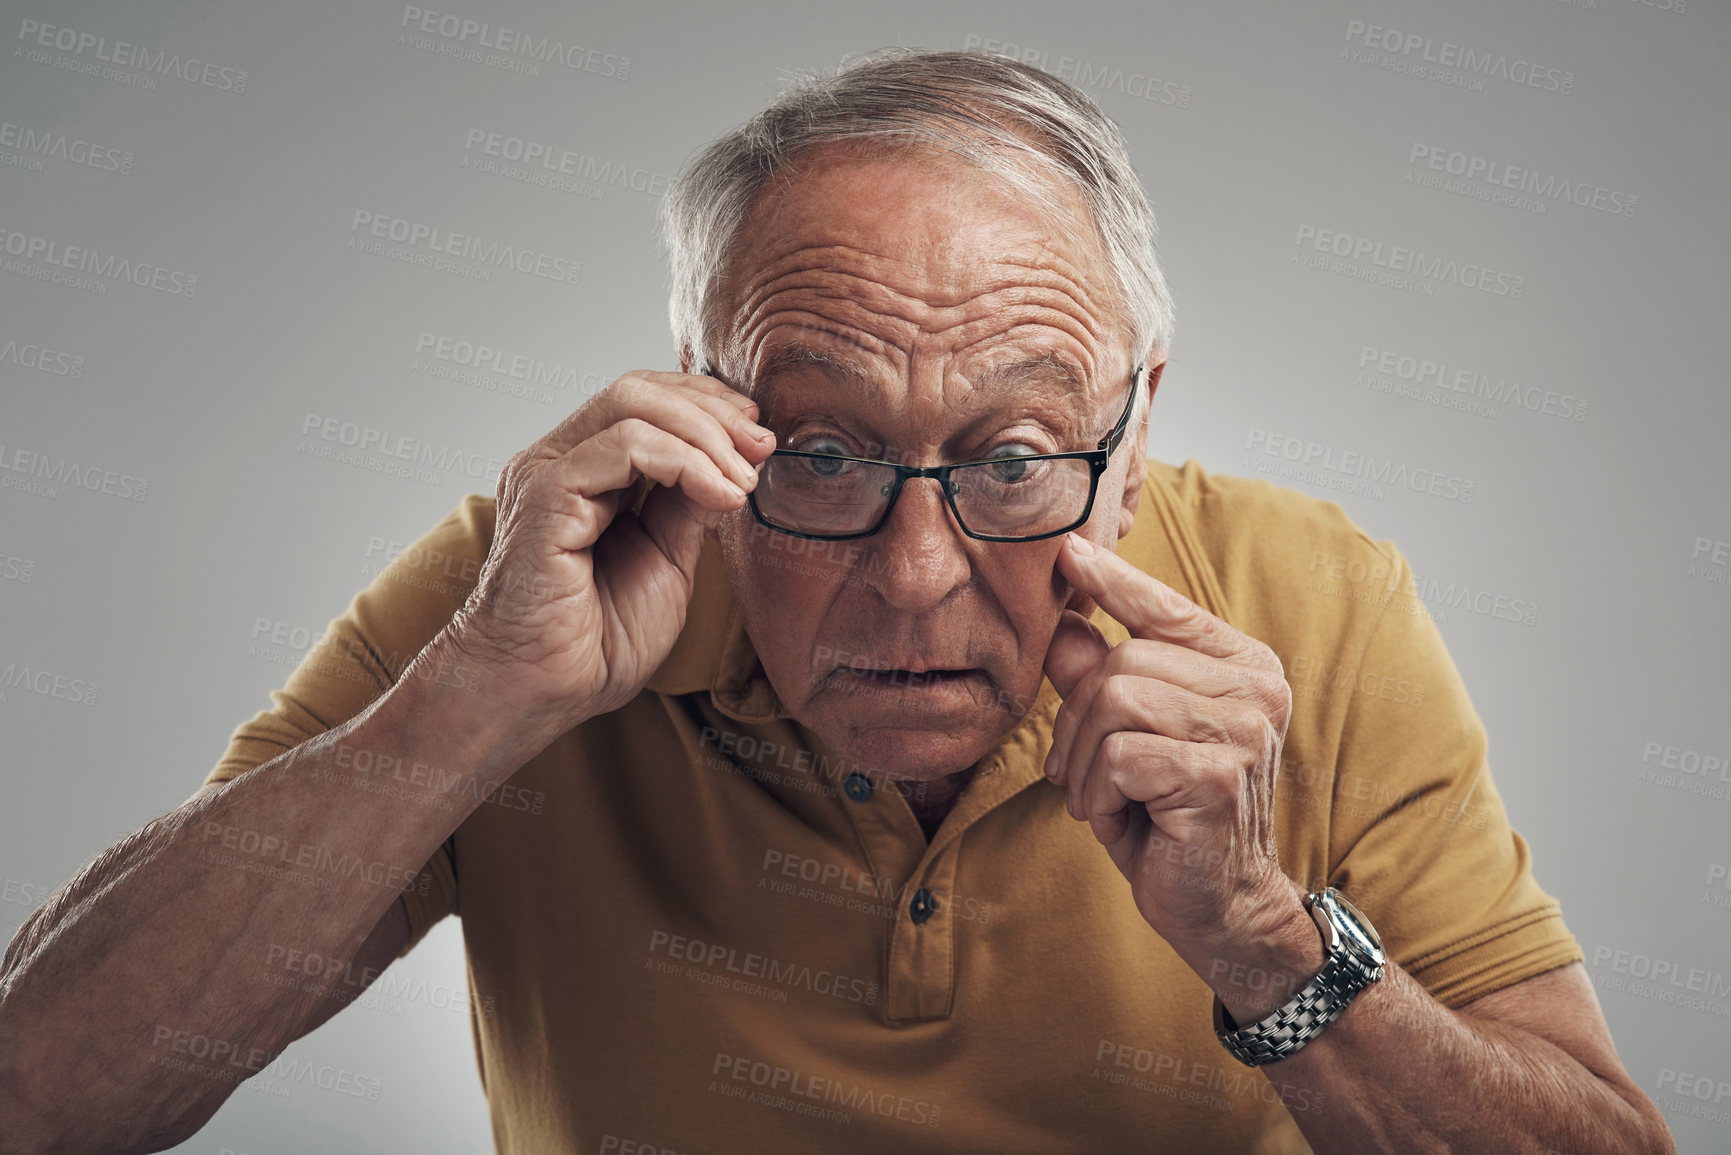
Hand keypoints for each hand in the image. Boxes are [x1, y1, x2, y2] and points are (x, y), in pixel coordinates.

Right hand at [444, 369, 775, 739]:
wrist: (545, 691)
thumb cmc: (596, 641)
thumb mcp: (667, 561)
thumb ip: (689, 508)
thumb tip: (734, 463)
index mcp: (586, 473)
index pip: (646, 404)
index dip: (709, 407)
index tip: (759, 439)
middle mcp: (561, 461)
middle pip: (639, 390)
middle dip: (713, 410)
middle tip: (762, 447)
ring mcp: (548, 473)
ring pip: (631, 403)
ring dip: (705, 434)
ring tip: (743, 479)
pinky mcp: (545, 494)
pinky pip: (623, 446)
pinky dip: (684, 461)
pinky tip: (719, 494)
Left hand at [1042, 532, 1301, 960]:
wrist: (1220, 907)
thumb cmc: (1169, 816)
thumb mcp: (1125, 738)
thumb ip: (1099, 676)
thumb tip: (1063, 618)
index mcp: (1241, 665)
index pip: (1166, 608)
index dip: (1114, 580)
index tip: (1069, 552)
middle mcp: (1255, 687)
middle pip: (1122, 660)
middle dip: (1076, 719)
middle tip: (1076, 772)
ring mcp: (1244, 729)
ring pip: (1116, 700)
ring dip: (1084, 759)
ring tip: (1098, 796)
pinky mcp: (1219, 774)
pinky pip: (1120, 755)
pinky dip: (1099, 792)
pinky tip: (1120, 818)